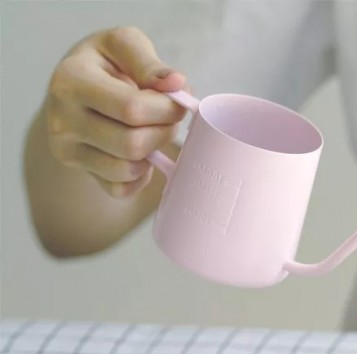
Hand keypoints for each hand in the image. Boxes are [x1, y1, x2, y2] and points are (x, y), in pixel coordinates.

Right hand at [46, 26, 185, 197]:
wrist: (75, 86)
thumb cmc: (106, 63)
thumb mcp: (123, 45)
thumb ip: (150, 63)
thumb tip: (177, 84)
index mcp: (71, 80)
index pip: (132, 109)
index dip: (167, 109)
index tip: (178, 101)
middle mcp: (62, 119)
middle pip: (132, 144)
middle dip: (163, 132)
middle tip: (168, 119)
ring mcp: (66, 149)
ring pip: (128, 169)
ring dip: (154, 153)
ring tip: (152, 131)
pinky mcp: (78, 170)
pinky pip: (121, 189)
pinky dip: (140, 175)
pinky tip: (140, 153)